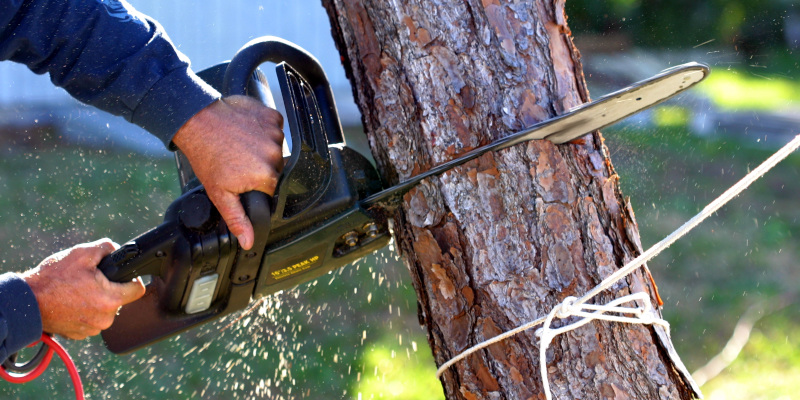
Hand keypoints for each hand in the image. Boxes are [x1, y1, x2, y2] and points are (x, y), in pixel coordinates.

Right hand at [22, 239, 145, 339]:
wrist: (27, 302)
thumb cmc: (53, 278)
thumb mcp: (82, 253)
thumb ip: (107, 248)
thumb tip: (118, 250)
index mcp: (110, 300)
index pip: (137, 289)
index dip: (131, 278)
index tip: (121, 275)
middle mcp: (105, 319)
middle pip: (119, 299)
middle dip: (109, 288)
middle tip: (90, 281)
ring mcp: (92, 329)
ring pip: (105, 310)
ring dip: (96, 300)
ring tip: (77, 291)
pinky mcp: (80, 334)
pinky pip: (91, 320)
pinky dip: (85, 311)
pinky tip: (71, 302)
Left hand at [172, 95, 283, 249]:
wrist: (197, 121)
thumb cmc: (206, 156)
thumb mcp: (220, 194)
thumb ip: (238, 219)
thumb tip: (249, 242)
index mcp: (266, 176)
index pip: (273, 188)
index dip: (258, 185)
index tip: (244, 178)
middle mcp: (275, 154)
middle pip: (276, 167)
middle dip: (261, 167)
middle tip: (239, 162)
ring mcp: (275, 133)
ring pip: (276, 147)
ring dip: (263, 147)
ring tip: (240, 145)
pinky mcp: (271, 116)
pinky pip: (275, 127)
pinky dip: (264, 129)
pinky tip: (246, 132)